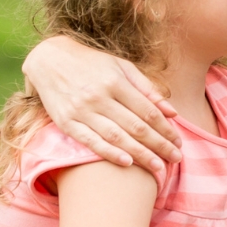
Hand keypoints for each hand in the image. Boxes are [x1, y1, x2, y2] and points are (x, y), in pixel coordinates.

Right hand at [23, 36, 180, 170]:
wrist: (49, 59)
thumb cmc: (92, 63)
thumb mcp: (121, 67)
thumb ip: (147, 89)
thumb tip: (172, 111)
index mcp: (115, 82)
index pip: (147, 111)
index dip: (165, 129)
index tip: (178, 141)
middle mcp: (99, 97)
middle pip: (136, 127)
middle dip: (159, 145)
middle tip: (176, 158)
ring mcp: (81, 111)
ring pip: (116, 137)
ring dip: (140, 154)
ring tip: (158, 167)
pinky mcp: (66, 122)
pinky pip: (90, 141)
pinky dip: (109, 153)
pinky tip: (127, 163)